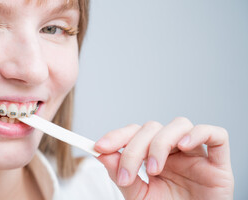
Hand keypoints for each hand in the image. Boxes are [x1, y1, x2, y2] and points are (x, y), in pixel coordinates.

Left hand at [95, 117, 233, 199]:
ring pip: (179, 124)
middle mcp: (173, 150)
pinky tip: (184, 147)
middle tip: (126, 175)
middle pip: (152, 128)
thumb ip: (120, 175)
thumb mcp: (138, 196)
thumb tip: (101, 154)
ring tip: (154, 170)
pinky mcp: (218, 162)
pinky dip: (198, 134)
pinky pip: (215, 134)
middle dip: (135, 148)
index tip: (99, 147)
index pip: (134, 133)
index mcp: (154, 155)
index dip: (117, 136)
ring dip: (161, 143)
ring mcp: (195, 154)